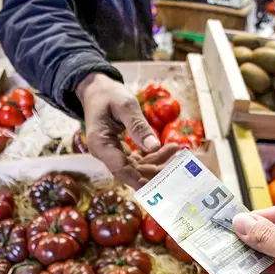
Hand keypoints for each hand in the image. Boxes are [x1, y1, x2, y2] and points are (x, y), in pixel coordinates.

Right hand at [77, 73, 171, 187]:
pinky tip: (170, 148)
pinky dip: (154, 155)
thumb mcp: (125, 106)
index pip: (120, 169)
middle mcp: (104, 153)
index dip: (139, 179)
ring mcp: (112, 154)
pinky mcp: (120, 151)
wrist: (97, 90)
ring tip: (176, 150)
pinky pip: (138, 159)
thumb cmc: (109, 94)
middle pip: (131, 171)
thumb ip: (138, 126)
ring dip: (157, 162)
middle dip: (154, 171)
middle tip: (177, 164)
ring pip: (137, 167)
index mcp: (100, 144)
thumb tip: (154, 146)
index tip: (159, 184)